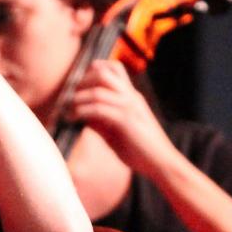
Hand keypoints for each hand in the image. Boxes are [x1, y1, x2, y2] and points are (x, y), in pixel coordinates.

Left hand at [67, 59, 175, 175]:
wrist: (162, 163)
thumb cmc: (140, 150)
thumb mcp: (117, 132)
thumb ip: (102, 122)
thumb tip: (84, 118)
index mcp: (131, 96)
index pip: (114, 68)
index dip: (93, 71)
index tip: (80, 86)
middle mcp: (131, 97)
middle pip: (103, 72)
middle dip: (82, 82)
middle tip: (72, 97)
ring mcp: (129, 107)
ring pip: (98, 91)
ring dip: (78, 99)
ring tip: (69, 111)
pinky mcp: (126, 121)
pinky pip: (99, 110)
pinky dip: (83, 112)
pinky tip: (75, 119)